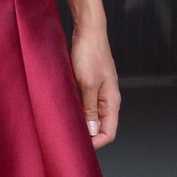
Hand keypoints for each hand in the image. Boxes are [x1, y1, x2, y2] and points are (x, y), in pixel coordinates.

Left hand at [71, 25, 119, 148]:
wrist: (88, 30)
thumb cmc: (90, 53)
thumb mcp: (88, 83)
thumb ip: (90, 109)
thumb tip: (92, 132)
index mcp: (112, 101)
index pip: (109, 133)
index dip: (95, 143)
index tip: (77, 146)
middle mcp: (107, 99)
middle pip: (101, 127)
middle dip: (87, 136)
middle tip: (68, 139)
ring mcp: (99, 92)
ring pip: (91, 117)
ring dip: (80, 123)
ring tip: (64, 127)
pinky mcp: (90, 85)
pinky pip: (85, 105)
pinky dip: (76, 111)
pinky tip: (64, 112)